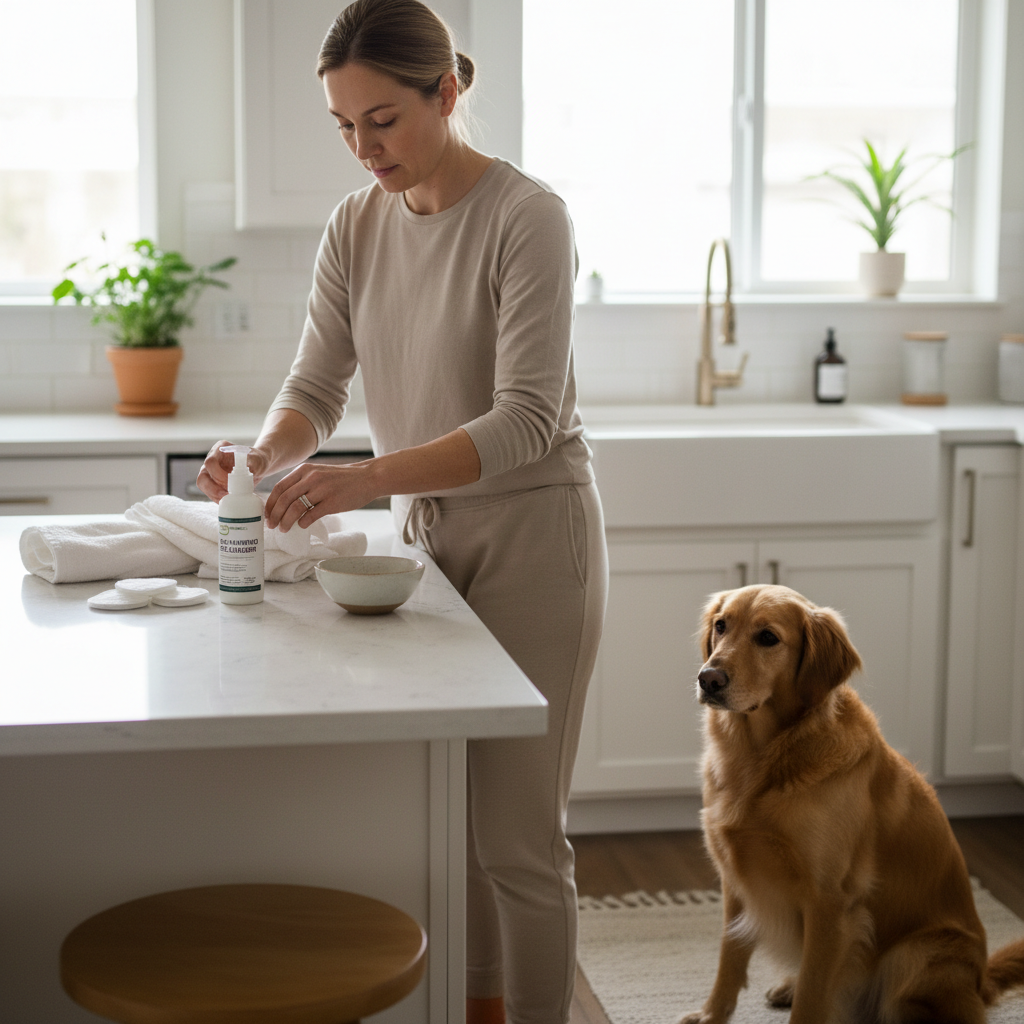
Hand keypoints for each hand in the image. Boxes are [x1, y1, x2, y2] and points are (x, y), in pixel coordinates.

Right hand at [195, 439, 270, 501]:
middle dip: (213, 488)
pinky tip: (229, 501)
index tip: (231, 483)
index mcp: (220, 448)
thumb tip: (247, 473)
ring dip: (214, 495)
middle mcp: (212, 459)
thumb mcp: (258, 460)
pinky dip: (218, 498)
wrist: (259, 467)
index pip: (210, 462)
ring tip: (229, 500)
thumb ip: (253, 464)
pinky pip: (210, 493)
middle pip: (202, 476)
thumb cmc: (258, 460)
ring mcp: (211, 472)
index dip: (218, 475)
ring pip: (204, 485)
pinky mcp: (214, 483)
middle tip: (227, 495)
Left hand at [264, 458, 378, 531]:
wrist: (367, 478)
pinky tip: (302, 526)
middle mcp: (311, 478)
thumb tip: (284, 503)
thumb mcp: (319, 474)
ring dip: (286, 521)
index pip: (280, 487)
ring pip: (295, 507)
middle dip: (275, 515)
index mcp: (305, 470)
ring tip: (284, 529)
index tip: (267, 515)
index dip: (270, 503)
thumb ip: (302, 483)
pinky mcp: (332, 502)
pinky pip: (311, 515)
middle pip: (284, 498)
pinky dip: (303, 523)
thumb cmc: (342, 479)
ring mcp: (322, 489)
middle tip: (272, 525)